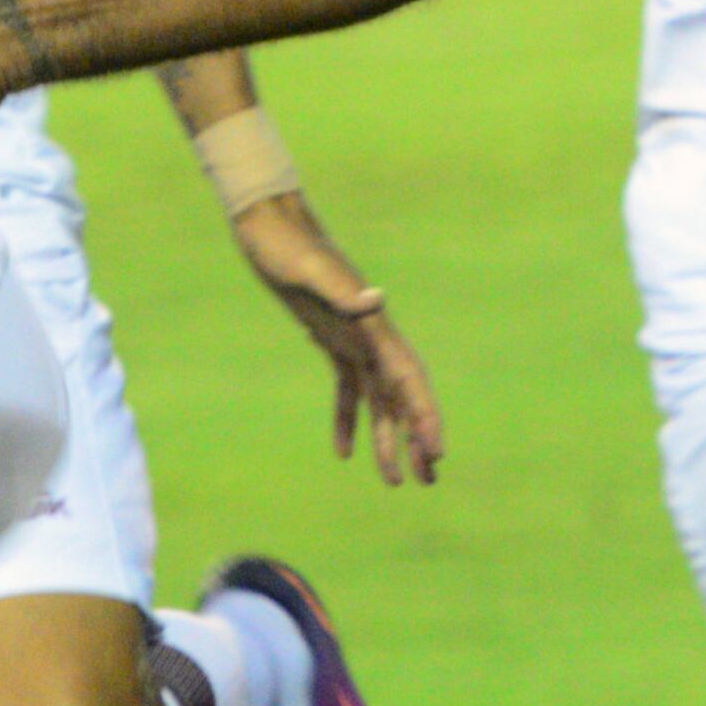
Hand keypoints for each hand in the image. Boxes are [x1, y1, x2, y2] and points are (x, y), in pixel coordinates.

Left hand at [231, 190, 443, 485]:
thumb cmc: (288, 247)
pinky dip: (348, 418)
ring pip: (378, 398)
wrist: (269, 224)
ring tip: (392, 481)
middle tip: (428, 481)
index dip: (425, 415)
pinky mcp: (330, 337)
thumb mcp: (310, 270)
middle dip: (417, 437)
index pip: (409, 379)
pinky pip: (347, 387)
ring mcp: (352, 337)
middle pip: (401, 396)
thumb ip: (343, 290)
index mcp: (372, 326)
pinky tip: (343, 452)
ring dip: (388, 437)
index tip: (436, 451)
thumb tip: (376, 300)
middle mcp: (370, 335)